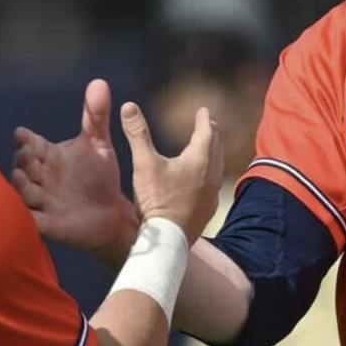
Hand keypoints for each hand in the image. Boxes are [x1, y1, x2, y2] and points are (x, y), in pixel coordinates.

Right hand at [12, 79, 141, 256]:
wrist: (111, 212)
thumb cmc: (100, 174)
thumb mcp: (98, 143)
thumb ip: (96, 114)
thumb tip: (99, 82)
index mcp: (48, 155)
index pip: (31, 143)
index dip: (26, 139)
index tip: (22, 134)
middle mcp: (39, 176)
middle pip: (24, 166)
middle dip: (24, 160)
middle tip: (27, 154)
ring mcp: (41, 200)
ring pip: (23, 192)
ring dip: (21, 186)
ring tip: (20, 178)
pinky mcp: (47, 223)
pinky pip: (32, 221)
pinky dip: (28, 218)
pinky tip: (27, 214)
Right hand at [120, 98, 221, 240]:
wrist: (167, 240)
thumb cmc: (156, 200)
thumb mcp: (144, 163)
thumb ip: (137, 133)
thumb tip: (128, 106)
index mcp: (199, 159)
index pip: (207, 131)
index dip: (203, 119)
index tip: (203, 110)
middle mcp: (212, 175)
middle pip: (216, 147)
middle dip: (211, 133)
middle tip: (207, 124)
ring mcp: (212, 194)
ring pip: (217, 166)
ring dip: (213, 153)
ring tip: (207, 148)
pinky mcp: (208, 209)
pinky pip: (214, 184)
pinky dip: (210, 173)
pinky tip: (202, 180)